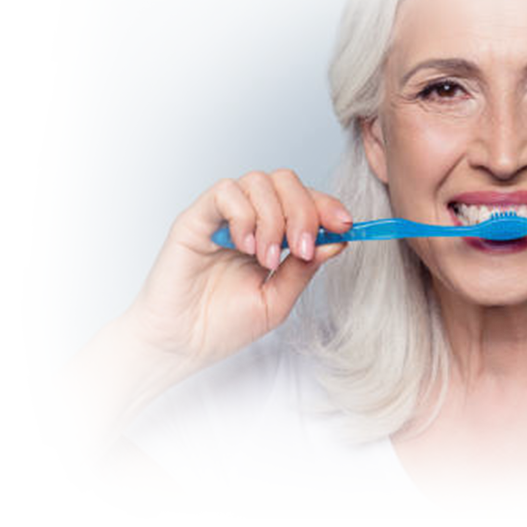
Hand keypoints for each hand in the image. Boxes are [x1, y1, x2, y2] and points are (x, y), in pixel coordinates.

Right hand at [118, 169, 352, 378]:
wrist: (181, 344)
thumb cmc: (223, 326)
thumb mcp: (278, 300)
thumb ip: (305, 268)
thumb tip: (337, 238)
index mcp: (272, 235)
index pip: (305, 201)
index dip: (328, 206)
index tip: (346, 225)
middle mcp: (249, 219)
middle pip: (286, 182)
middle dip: (304, 211)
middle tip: (300, 249)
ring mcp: (222, 217)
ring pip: (258, 182)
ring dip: (272, 219)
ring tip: (265, 259)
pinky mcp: (196, 218)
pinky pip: (225, 192)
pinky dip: (243, 215)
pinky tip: (243, 246)